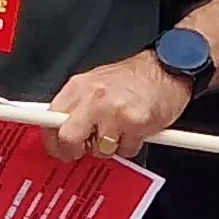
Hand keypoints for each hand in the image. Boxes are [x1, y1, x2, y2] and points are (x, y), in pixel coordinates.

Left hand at [44, 52, 187, 161]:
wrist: (167, 67)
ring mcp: (113, 111)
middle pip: (67, 139)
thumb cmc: (134, 78)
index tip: (55, 148)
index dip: (51, 140)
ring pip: (99, 149)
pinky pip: (125, 150)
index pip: (50, 118)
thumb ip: (77, 106)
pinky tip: (136, 129)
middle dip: (75, 151)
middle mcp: (93, 98)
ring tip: (120, 130)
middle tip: (87, 147)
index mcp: (79, 87)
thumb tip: (59, 129)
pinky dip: (131, 145)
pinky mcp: (134, 123)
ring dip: (110, 147)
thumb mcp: (96, 83)